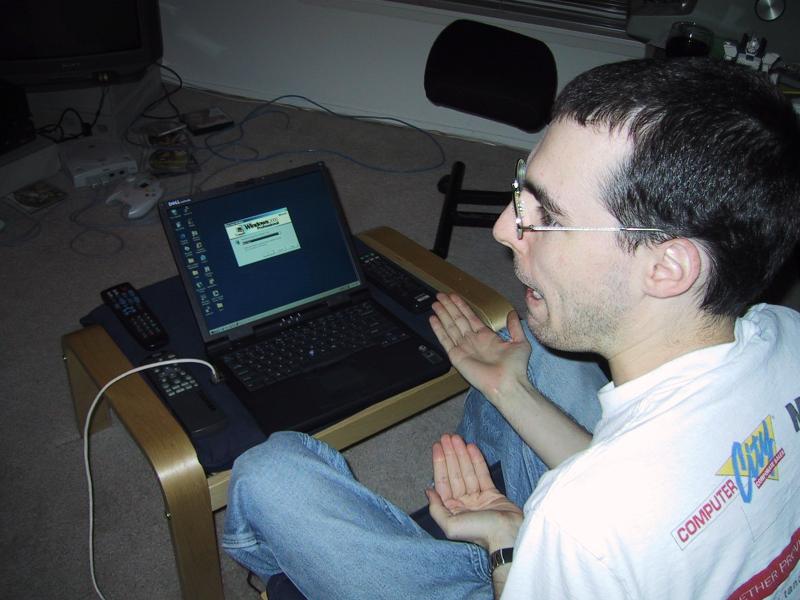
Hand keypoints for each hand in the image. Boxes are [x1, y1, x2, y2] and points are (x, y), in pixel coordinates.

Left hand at [426, 433, 522, 551]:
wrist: (507, 535)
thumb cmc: (479, 532)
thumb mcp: (450, 525)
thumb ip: (436, 509)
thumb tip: (429, 491)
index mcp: (452, 511)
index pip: (443, 482)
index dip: (439, 463)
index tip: (437, 446)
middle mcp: (463, 503)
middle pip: (454, 474)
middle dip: (450, 454)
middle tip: (446, 437)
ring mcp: (477, 498)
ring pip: (467, 471)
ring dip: (462, 454)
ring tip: (457, 438)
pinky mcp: (492, 494)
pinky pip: (482, 474)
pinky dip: (476, 460)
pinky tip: (471, 447)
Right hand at [429, 293, 531, 403]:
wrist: (507, 383)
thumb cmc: (515, 367)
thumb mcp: (520, 342)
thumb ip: (515, 327)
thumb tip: (512, 313)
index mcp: (486, 337)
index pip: (470, 317)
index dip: (461, 306)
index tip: (453, 296)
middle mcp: (472, 341)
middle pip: (457, 319)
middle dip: (449, 306)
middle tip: (440, 295)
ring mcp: (463, 348)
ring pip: (450, 326)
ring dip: (442, 314)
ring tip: (435, 303)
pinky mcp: (456, 356)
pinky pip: (445, 340)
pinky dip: (438, 329)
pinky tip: (433, 319)